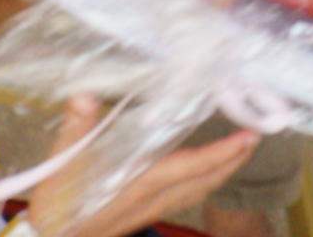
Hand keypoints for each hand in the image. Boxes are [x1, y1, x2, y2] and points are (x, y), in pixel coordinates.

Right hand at [31, 96, 258, 236]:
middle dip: (232, 161)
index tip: (248, 136)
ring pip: (198, 193)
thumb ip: (74, 131)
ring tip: (240, 151)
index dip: (219, 153)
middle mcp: (150, 200)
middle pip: (203, 183)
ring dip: (222, 172)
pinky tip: (204, 172)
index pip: (188, 168)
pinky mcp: (142, 214)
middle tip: (256, 136)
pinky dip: (204, 182)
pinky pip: (186, 198)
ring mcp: (149, 210)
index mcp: (136, 185)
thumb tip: (84, 97)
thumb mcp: (59, 168)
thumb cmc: (56, 206)